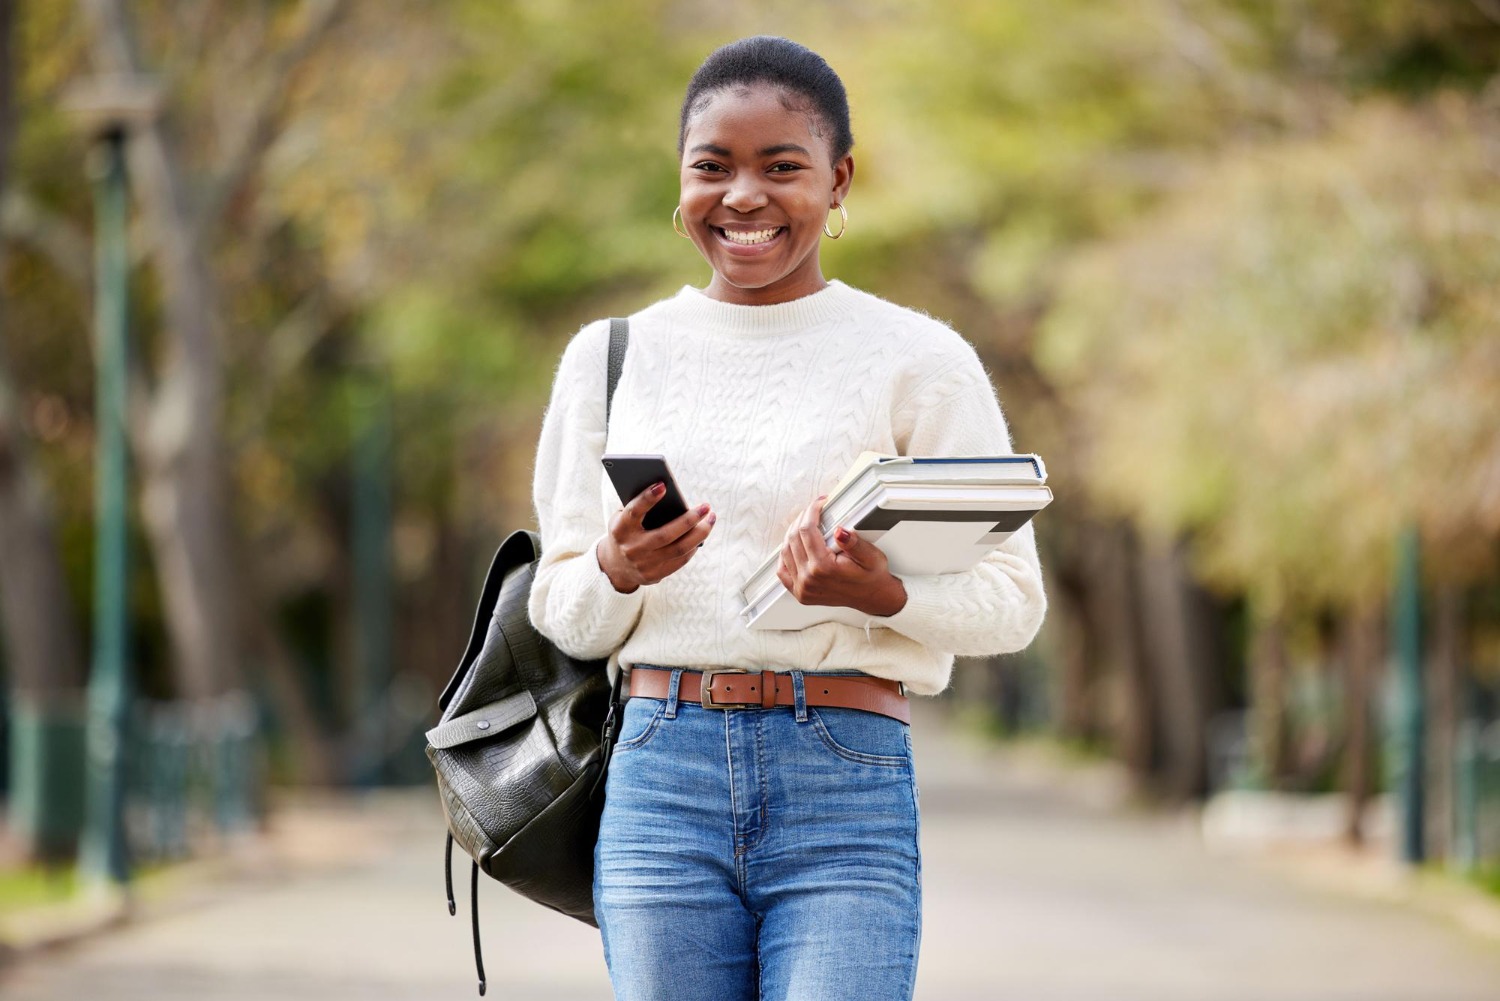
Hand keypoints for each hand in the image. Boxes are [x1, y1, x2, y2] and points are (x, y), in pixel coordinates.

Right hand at [598, 482, 715, 592]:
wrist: (616, 566)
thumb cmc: (626, 531)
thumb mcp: (624, 517)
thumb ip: (640, 506)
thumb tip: (668, 491)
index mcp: (620, 529)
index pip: (634, 512)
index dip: (647, 499)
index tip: (663, 485)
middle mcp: (631, 548)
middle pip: (665, 535)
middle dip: (689, 520)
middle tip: (706, 506)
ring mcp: (643, 564)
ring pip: (679, 549)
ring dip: (700, 533)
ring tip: (711, 518)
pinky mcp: (654, 575)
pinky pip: (680, 560)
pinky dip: (693, 546)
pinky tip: (701, 534)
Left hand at [776, 494, 906, 616]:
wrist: (872, 597)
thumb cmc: (871, 577)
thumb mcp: (871, 556)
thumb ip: (854, 543)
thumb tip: (839, 531)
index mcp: (823, 568)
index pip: (807, 530)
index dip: (811, 512)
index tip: (818, 504)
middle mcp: (809, 579)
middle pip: (794, 539)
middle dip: (802, 519)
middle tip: (812, 510)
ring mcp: (802, 588)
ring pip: (785, 552)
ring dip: (792, 534)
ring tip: (803, 524)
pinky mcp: (800, 593)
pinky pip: (783, 571)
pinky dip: (785, 555)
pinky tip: (793, 546)